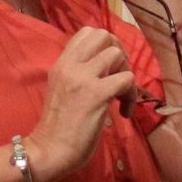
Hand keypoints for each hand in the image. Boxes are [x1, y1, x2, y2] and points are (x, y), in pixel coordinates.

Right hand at [27, 27, 139, 181]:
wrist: (50, 149)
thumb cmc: (59, 125)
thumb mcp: (64, 89)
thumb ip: (79, 73)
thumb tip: (107, 68)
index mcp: (62, 63)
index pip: (87, 32)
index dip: (106, 45)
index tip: (109, 68)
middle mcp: (71, 65)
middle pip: (104, 35)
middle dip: (120, 53)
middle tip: (118, 77)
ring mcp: (83, 78)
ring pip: (117, 54)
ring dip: (126, 74)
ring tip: (121, 96)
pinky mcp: (96, 94)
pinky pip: (127, 79)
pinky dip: (131, 96)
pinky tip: (123, 112)